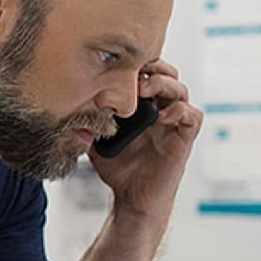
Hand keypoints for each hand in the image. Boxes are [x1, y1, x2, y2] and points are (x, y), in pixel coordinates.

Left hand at [90, 59, 202, 221]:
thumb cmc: (117, 168)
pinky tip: (161, 117)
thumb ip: (88, 120)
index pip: (148, 73)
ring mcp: (173, 124)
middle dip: (154, 67)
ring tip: (144, 89)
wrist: (131, 198)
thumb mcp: (95, 137)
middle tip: (134, 72)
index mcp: (143, 106)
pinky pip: (193, 117)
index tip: (120, 62)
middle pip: (168, 75)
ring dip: (165, 84)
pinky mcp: (183, 140)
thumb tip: (67, 102)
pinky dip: (180, 111)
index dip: (138, 64)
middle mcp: (161, 110)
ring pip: (181, 90)